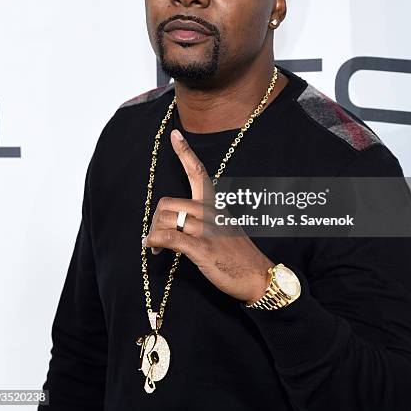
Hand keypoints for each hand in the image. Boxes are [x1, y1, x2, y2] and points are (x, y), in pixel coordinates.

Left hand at [143, 129, 273, 303]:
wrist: (258, 275)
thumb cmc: (238, 254)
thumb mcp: (224, 227)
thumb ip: (203, 219)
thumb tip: (177, 222)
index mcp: (215, 204)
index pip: (199, 172)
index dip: (185, 152)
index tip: (175, 135)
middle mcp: (210, 212)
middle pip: (168, 202)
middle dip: (156, 221)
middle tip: (155, 237)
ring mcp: (206, 229)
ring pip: (165, 218)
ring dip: (154, 233)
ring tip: (155, 247)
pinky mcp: (202, 248)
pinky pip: (168, 237)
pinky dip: (154, 241)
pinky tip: (152, 247)